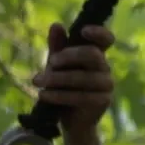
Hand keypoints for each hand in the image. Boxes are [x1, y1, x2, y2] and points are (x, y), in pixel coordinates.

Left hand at [34, 19, 115, 135]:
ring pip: (84, 77)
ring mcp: (106, 85)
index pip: (106, 39)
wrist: (68, 120)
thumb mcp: (56, 66)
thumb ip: (57, 47)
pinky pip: (81, 96)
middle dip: (69, 56)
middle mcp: (105, 67)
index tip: (82, 30)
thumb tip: (56, 25)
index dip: (99, 32)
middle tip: (51, 62)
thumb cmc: (63, 88)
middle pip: (92, 54)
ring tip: (37, 82)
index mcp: (96, 54)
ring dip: (57, 79)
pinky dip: (59, 95)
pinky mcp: (102, 101)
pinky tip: (43, 95)